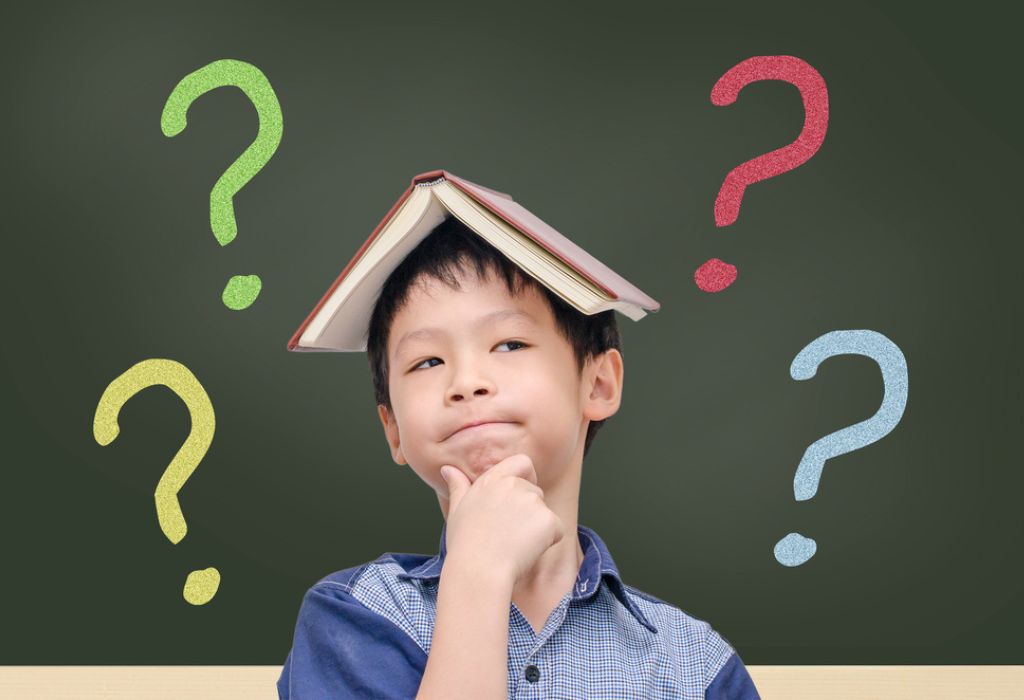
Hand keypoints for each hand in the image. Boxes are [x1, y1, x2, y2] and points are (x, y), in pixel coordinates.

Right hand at [440, 453, 564, 587]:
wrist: (479, 571)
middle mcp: (514, 485)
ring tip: (514, 545)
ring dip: (536, 527)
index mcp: (493, 480)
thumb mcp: (456, 511)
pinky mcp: (548, 520)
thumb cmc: (465, 546)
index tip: (519, 495)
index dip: (527, 476)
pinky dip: (548, 541)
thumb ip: (458, 486)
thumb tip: (448, 469)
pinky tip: (526, 552)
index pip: (522, 462)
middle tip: (508, 534)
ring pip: (545, 513)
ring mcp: (533, 501)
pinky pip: (556, 530)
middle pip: (535, 492)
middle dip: (528, 511)